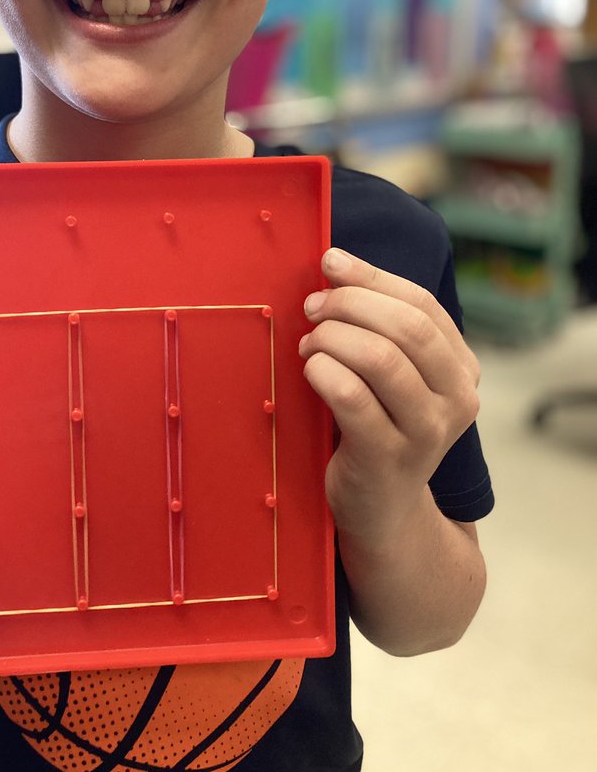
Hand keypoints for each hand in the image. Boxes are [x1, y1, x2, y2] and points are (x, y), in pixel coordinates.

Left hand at [298, 247, 479, 549]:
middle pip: (406, 328)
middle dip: (350, 304)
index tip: (330, 262)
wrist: (382, 509)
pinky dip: (323, 371)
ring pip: (380, 359)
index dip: (372, 277)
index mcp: (462, 369)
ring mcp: (426, 433)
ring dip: (333, 338)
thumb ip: (379, 325)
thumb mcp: (395, 375)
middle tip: (312, 307)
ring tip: (309, 342)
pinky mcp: (388, 458)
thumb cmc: (377, 425)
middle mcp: (457, 399)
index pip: (422, 304)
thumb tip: (335, 266)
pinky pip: (352, 397)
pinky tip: (310, 369)